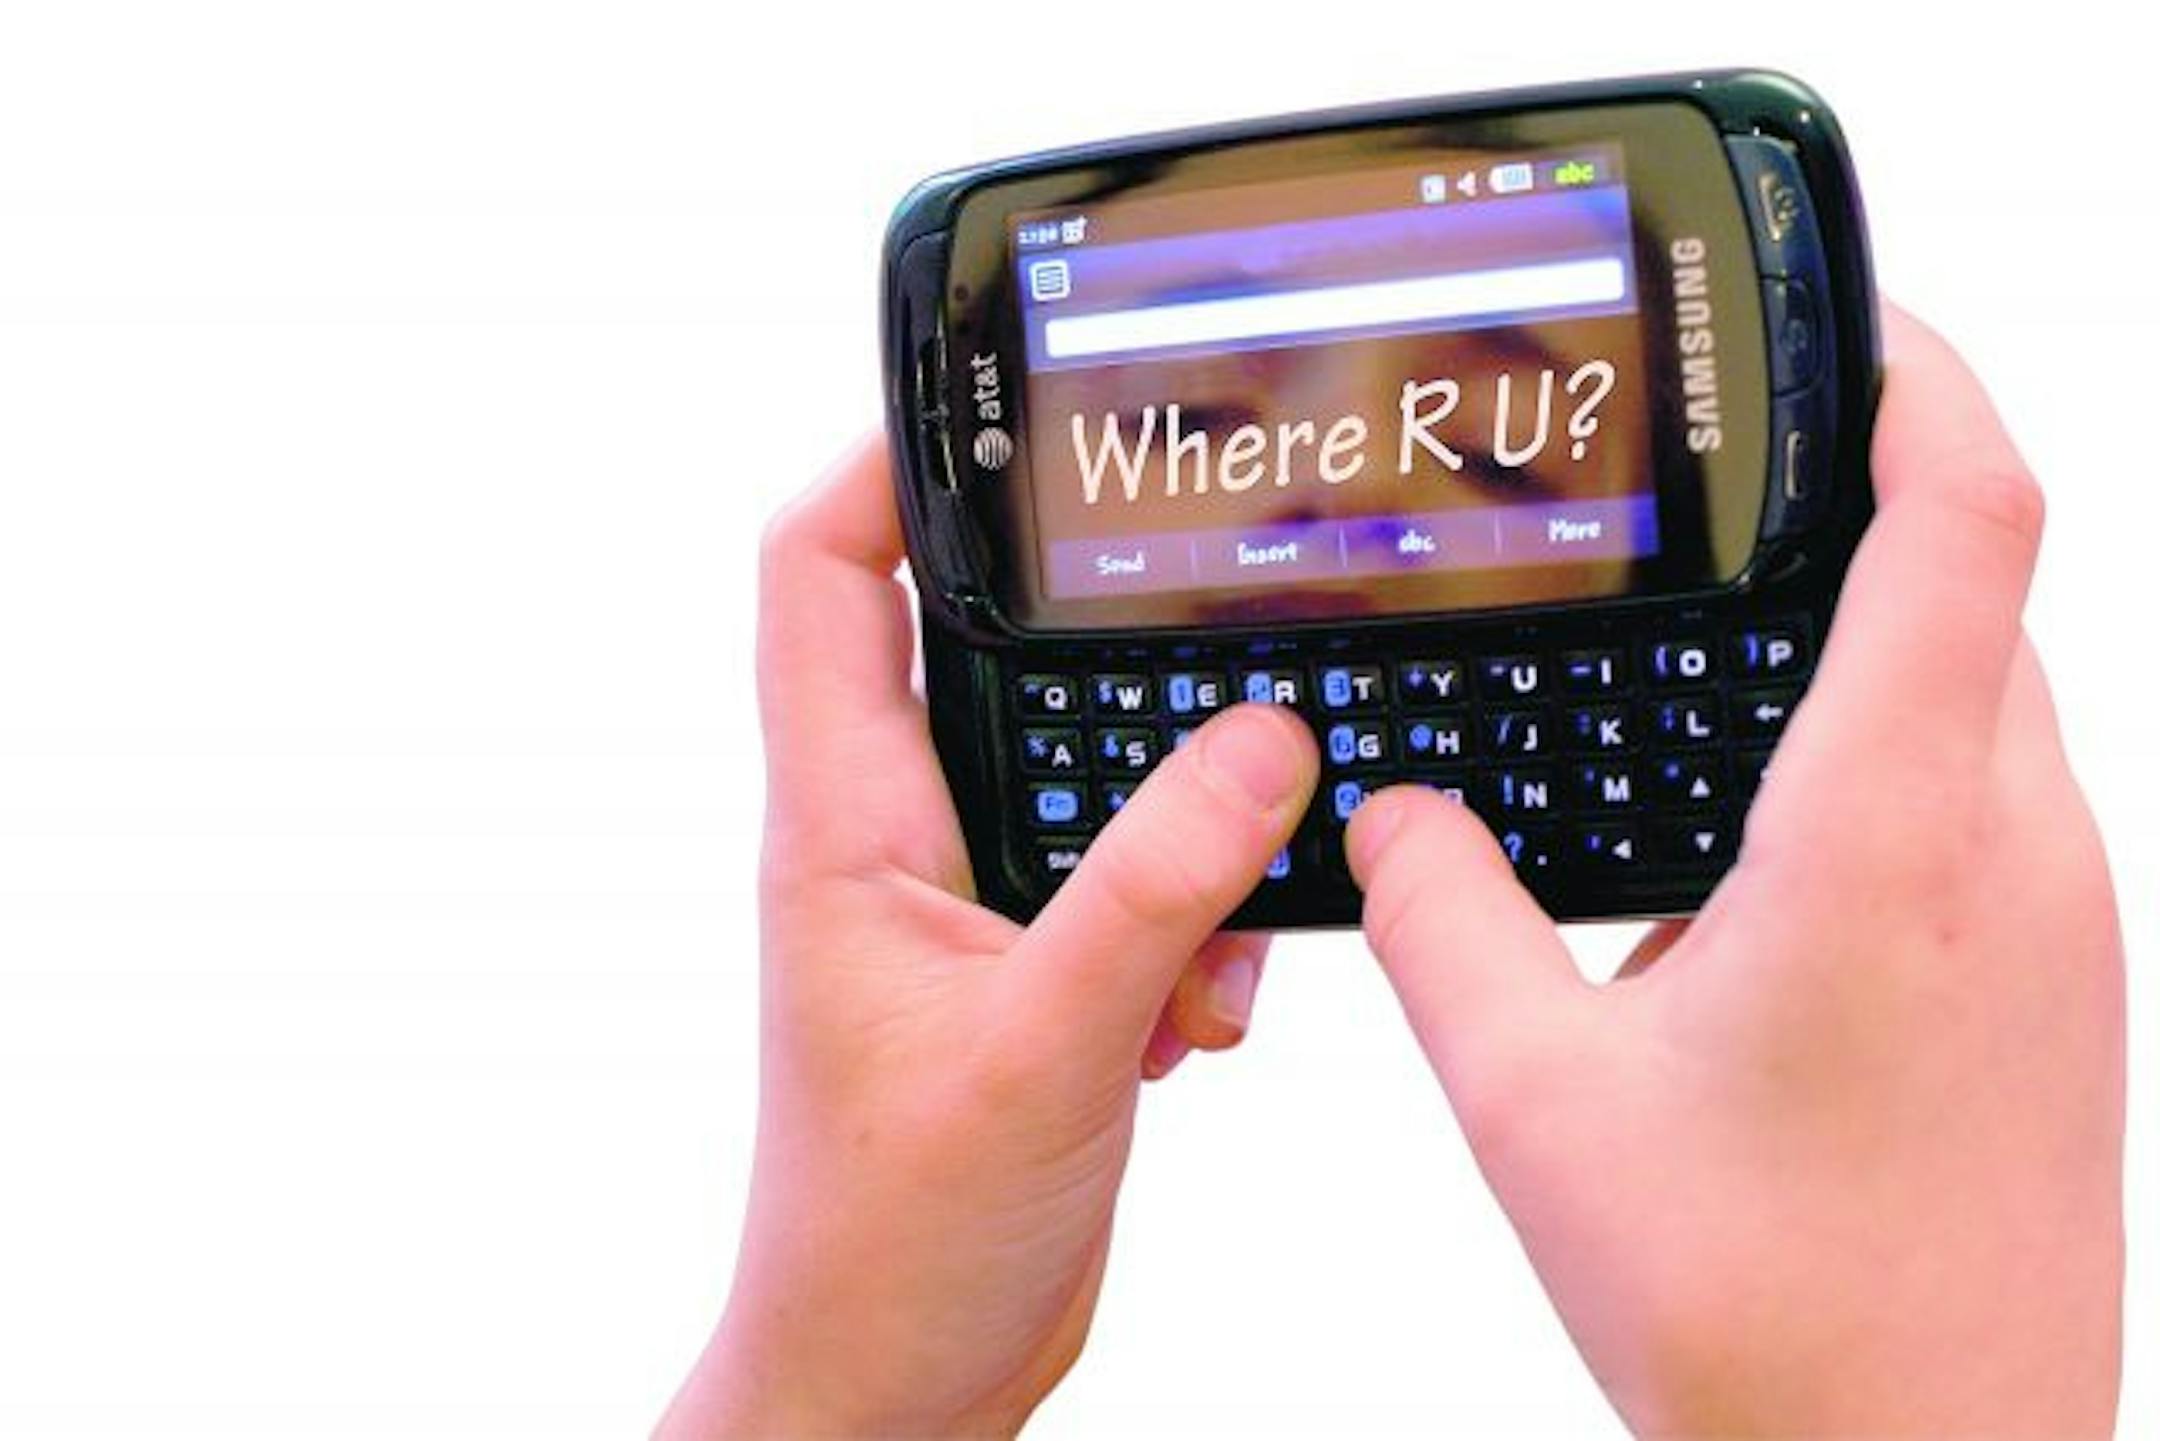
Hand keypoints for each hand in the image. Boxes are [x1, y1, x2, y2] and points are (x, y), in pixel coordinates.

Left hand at [658, 438, 1318, 1437]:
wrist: (896, 1379)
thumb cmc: (891, 1237)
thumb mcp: (1044, 1044)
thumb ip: (1154, 883)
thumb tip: (1257, 743)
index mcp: (845, 824)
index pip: (820, 576)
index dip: (885, 466)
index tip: (990, 408)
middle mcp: (897, 841)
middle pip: (976, 651)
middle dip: (1090, 640)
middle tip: (1202, 606)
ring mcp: (970, 905)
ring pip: (1084, 775)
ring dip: (1175, 821)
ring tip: (1213, 906)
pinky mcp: (1037, 972)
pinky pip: (1136, 883)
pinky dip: (1191, 925)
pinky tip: (1202, 1008)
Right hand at [1347, 308, 2123, 1437]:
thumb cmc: (1763, 1312)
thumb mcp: (1534, 1098)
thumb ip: (1443, 918)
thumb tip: (1397, 811)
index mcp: (1888, 838)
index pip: (1964, 517)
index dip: (1921, 377)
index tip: (1844, 323)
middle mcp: (2011, 850)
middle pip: (1979, 581)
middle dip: (1868, 494)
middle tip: (1728, 476)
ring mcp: (2058, 916)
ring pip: (1990, 685)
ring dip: (1879, 627)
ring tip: (1726, 639)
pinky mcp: (2061, 979)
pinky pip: (1989, 787)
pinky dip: (1894, 740)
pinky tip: (1767, 827)